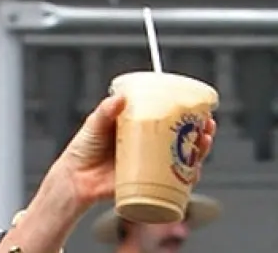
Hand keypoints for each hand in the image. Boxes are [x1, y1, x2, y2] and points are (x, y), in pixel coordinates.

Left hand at [52, 95, 216, 208]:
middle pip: (183, 140)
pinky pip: (174, 183)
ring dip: (200, 153)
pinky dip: (188, 178)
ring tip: (203, 144)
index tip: (199, 108)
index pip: (169, 119)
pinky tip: (194, 172)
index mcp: (139, 129)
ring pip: (184, 160)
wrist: (75, 178)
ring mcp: (151, 165)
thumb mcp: (95, 124)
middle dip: (201, 133)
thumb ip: (106, 111)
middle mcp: (149, 147)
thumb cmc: (83, 149)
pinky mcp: (149, 183)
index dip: (188, 114)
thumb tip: (120, 98)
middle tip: (207, 127)